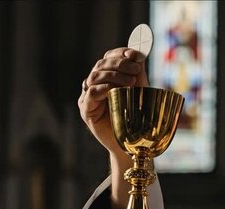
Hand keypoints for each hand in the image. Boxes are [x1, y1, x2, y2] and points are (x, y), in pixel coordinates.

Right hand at [78, 47, 148, 161]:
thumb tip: (139, 52)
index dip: (120, 53)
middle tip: (136, 69)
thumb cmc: (136, 115)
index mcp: (106, 76)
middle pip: (101, 65)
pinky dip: (103, 88)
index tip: (135, 55)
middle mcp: (94, 84)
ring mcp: (88, 96)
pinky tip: (115, 90)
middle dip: (120, 64)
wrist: (132, 140)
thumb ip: (137, 71)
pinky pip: (91, 94)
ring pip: (94, 76)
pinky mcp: (86, 109)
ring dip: (113, 75)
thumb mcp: (139, 89)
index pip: (108, 57)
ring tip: (131, 82)